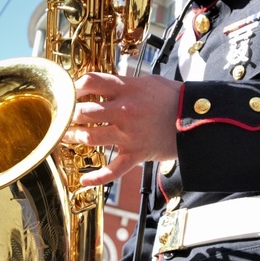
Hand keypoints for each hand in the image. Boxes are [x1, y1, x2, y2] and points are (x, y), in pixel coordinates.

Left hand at [66, 73, 180, 184]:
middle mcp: (124, 111)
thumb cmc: (174, 98)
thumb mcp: (148, 82)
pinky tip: (84, 179)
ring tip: (68, 136)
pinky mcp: (136, 154)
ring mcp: (129, 135)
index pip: (91, 82)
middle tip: (63, 116)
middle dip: (69, 115)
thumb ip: (124, 84)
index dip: (75, 86)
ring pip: (91, 138)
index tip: (69, 91)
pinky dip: (97, 177)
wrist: (196, 119)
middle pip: (85, 112)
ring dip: (75, 137)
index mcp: (127, 89)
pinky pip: (113, 170)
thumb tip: (104, 85)